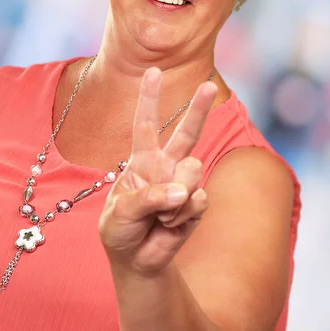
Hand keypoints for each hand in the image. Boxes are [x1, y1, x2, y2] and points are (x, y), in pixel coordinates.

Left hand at [99, 68, 216, 275]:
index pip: (146, 124)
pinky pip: (197, 201)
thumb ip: (149, 198)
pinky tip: (169, 225)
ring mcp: (183, 184)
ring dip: (175, 196)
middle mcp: (166, 166)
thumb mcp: (120, 212)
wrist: (135, 259)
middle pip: (186, 133)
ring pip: (193, 170)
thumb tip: (182, 192)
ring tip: (159, 215)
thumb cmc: (120, 229)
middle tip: (208, 85)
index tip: (154, 71)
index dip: (150, 98)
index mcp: (142, 160)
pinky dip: (180, 216)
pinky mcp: (196, 204)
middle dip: (198, 109)